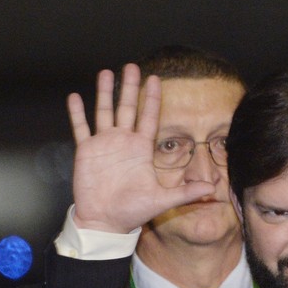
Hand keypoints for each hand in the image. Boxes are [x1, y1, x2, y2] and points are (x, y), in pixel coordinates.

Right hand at [66, 64, 214, 232]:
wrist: (106, 221)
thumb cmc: (133, 211)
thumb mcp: (162, 200)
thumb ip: (186, 193)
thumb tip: (212, 189)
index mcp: (141, 149)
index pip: (149, 118)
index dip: (152, 99)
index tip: (156, 80)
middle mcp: (124, 142)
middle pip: (127, 108)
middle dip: (130, 87)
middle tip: (132, 66)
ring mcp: (104, 144)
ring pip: (104, 112)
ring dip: (105, 93)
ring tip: (106, 73)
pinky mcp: (86, 151)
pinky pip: (81, 128)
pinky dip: (77, 113)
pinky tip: (75, 97)